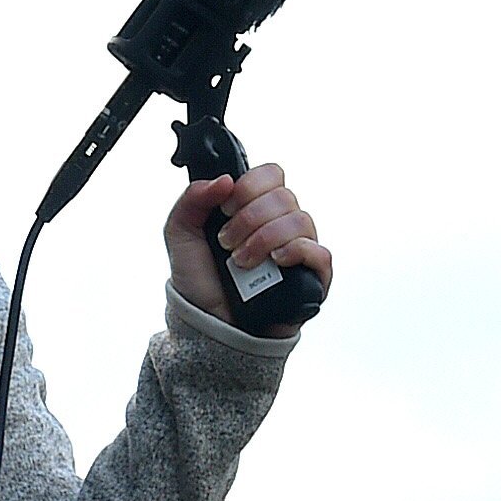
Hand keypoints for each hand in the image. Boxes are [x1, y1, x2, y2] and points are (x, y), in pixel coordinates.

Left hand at [162, 162, 327, 330]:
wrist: (208, 325)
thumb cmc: (200, 281)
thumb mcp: (181, 235)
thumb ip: (191, 200)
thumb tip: (224, 180)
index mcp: (255, 208)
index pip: (271, 175)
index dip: (249, 186)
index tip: (225, 208)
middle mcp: (281, 225)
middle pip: (284, 196)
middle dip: (249, 218)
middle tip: (226, 242)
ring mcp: (298, 250)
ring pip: (300, 221)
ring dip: (265, 238)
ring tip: (241, 262)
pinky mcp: (312, 277)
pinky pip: (320, 253)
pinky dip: (297, 251)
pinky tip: (275, 262)